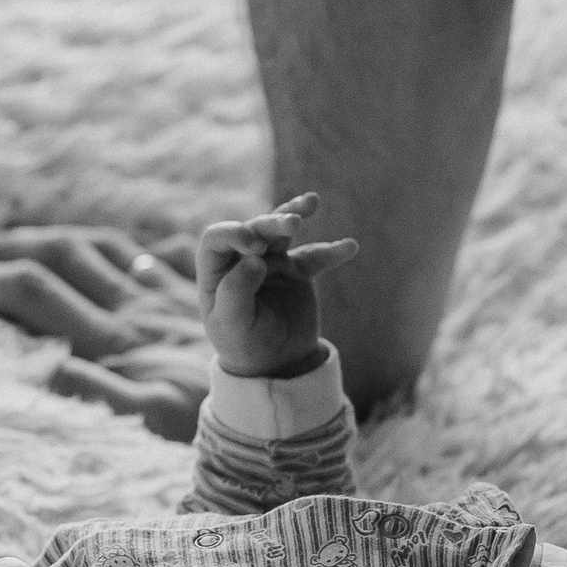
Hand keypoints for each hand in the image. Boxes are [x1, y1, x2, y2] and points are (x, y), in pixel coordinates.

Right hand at [0, 221, 210, 440]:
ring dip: (52, 238)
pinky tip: (111, 246)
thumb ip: (94, 389)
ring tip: (15, 239)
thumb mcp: (148, 413)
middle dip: (7, 246)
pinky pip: (154, 253)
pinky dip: (124, 246)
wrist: (273, 398)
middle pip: (60, 254)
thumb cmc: (205, 417)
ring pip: (98, 246)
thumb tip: (41, 363)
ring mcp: (161, 293)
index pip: (35, 289)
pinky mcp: (191, 292)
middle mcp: (132, 304)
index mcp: (112, 333)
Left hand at [197, 194, 358, 378]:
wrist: (276, 364)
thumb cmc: (243, 344)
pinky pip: (315, 257)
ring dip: (294, 215)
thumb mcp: (232, 324)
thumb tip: (255, 260)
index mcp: (217, 270)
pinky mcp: (298, 271)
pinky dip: (332, 251)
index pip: (218, 239)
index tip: (253, 245)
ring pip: (281, 232)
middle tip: (291, 224)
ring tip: (311, 202)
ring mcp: (272, 262)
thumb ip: (236, 291)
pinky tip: (349, 247)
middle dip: (271, 223)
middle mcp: (242, 259)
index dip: (234, 233)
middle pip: (254, 229)